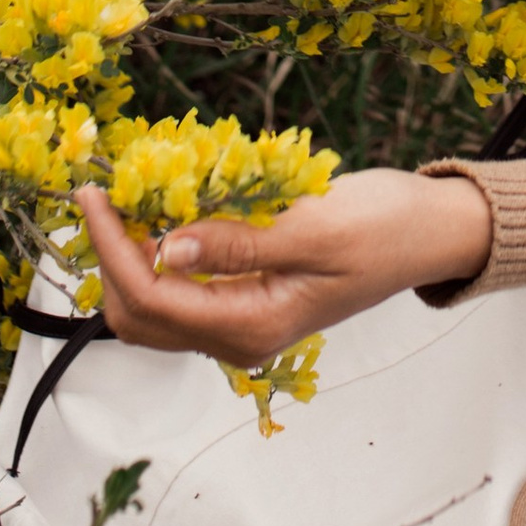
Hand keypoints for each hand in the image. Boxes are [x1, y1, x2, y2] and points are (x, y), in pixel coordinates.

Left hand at [72, 169, 492, 364]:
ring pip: (154, 305)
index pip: (152, 296)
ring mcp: (241, 320)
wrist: (432, 234)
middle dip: (109, 256)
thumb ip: (240, 243)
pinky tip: (163, 208)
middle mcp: (237, 335)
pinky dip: (159, 251)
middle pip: (139, 314)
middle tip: (103, 190)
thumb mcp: (316, 228)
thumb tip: (167, 247)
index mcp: (251, 326)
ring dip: (129, 255)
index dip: (112, 246)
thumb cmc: (385, 227)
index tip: (93, 192)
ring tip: (127, 197)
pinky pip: (181, 286)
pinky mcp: (246, 297)